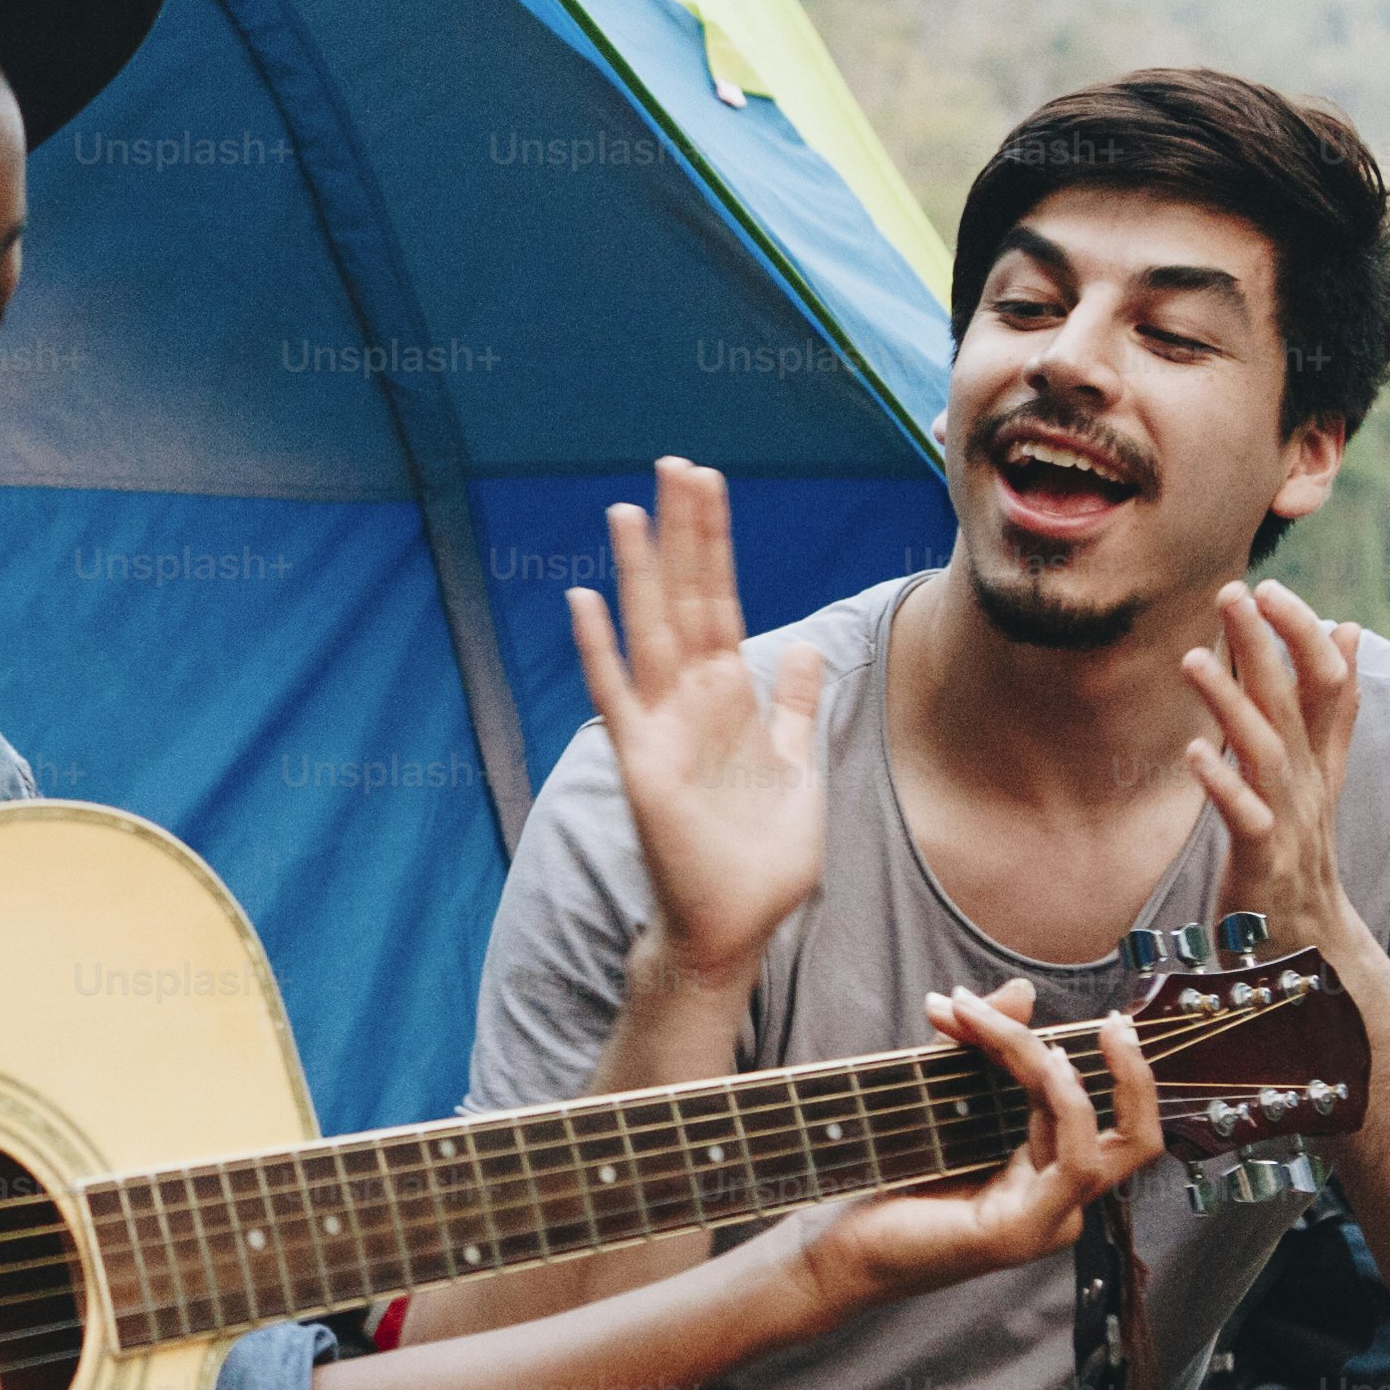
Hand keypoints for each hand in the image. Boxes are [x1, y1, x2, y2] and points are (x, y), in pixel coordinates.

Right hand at [569, 457, 826, 988]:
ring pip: (649, 631)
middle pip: (685, 598)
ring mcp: (662, 728)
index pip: (720, 601)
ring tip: (628, 509)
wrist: (734, 926)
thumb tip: (805, 649)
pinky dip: (599, 650)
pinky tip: (584, 601)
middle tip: (674, 464)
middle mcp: (692, 702)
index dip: (714, 543)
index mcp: (731, 699)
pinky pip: (617, 697)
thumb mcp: (799, 769)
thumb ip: (796, 708)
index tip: (707, 481)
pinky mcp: (642, 764)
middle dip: (682, 533)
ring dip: (638, 571)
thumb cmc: (762, 859)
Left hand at [798, 978, 1162, 1311]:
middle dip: (1135, 1074)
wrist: (841, 1243)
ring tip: (1014, 1031)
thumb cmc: (890, 1175)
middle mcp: (1059, 1200)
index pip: (1091, 1107)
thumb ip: (979, 1046)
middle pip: (1137, 1137)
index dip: (1071, 1051)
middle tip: (1115, 1021)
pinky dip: (1070, 1109)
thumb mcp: (943, 1095)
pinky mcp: (1023, 1232)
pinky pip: (1076, 1165)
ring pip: (1099, 1138)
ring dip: (1059, 1071)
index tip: (1018, 1005)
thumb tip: (1022, 990)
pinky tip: (1049, 1070)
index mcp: (1047, 1172)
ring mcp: (1048, 1221)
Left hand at [1180, 581, 1361, 955]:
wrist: (1307, 948)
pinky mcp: (1264, 865)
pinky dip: (1224, 784)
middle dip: (1268, 646)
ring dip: (1232, 703)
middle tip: (1236, 591)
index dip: (1305, 635)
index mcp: (1320, 764)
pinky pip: (1247, 819)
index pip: (1329, 685)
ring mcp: (1290, 825)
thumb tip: (1349, 628)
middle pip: (1295, 704)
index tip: (1271, 588)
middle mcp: (1310, 786)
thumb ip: (1325, 708)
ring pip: (1267, 753)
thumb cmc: (1293, 853)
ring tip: (1193, 658)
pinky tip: (1195, 753)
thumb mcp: (1314, 775)